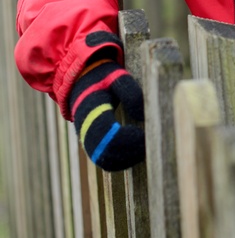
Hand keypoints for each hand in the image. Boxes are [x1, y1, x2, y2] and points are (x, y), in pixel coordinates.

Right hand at [69, 31, 144, 170]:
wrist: (81, 79)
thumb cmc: (103, 76)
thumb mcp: (116, 76)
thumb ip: (131, 93)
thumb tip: (143, 116)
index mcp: (91, 110)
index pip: (107, 134)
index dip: (128, 140)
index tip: (145, 135)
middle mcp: (85, 129)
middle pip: (106, 154)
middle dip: (131, 153)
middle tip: (150, 144)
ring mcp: (88, 139)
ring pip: (107, 161)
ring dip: (128, 159)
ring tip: (146, 146)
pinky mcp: (94, 144)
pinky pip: (107, 160)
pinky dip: (124, 160)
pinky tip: (139, 150)